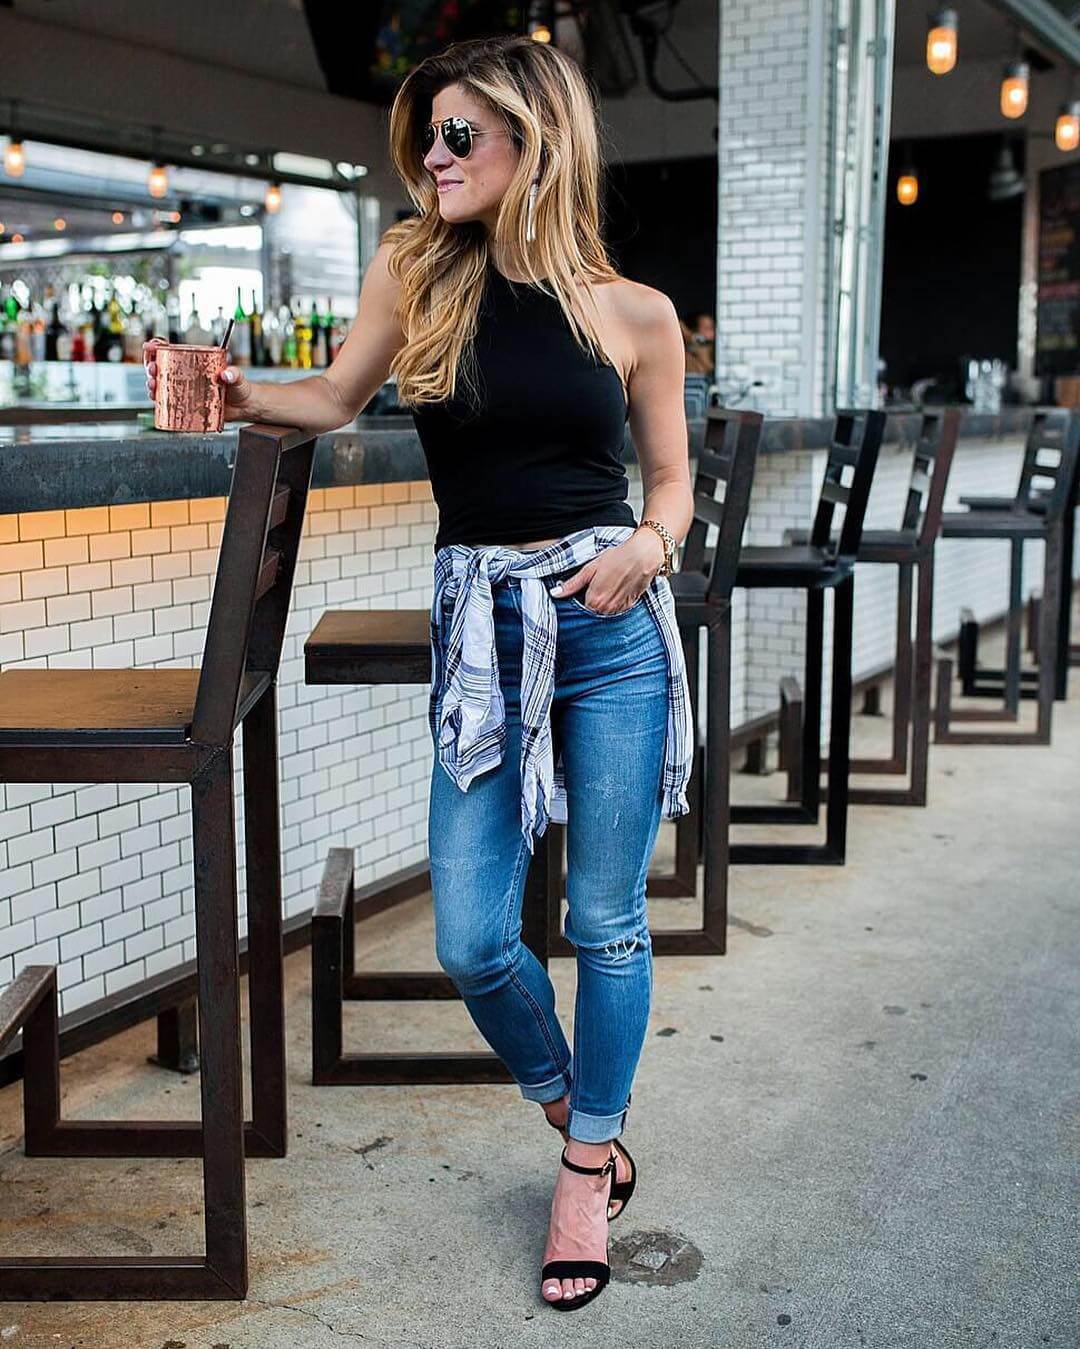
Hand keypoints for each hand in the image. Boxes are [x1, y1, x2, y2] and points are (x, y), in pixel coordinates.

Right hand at [142, 337, 257, 420]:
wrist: (244, 406)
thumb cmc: (239, 387)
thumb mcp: (237, 377)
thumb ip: (234, 374)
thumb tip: (226, 374)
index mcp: (192, 362)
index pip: (169, 351)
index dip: (156, 347)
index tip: (151, 345)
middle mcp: (184, 376)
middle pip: (159, 368)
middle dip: (150, 366)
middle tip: (152, 368)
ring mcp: (183, 391)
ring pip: (159, 386)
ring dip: (151, 384)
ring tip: (153, 385)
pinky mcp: (185, 406)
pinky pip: (167, 404)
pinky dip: (159, 402)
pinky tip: (156, 401)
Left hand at [551, 531, 664, 614]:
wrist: (643, 555)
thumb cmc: (617, 558)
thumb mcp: (591, 568)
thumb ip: (572, 584)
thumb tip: (555, 593)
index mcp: (594, 600)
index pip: (581, 607)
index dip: (583, 595)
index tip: (588, 586)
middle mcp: (606, 608)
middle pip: (593, 610)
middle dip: (594, 599)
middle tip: (601, 583)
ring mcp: (619, 609)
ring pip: (606, 611)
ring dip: (606, 601)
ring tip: (611, 584)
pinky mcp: (630, 606)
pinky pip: (618, 609)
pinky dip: (617, 601)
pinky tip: (620, 587)